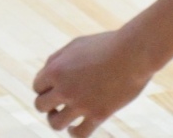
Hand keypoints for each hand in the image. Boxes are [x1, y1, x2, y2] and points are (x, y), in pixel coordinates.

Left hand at [33, 27, 155, 134]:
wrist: (134, 52)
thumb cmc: (107, 44)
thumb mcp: (77, 45)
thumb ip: (59, 59)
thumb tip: (46, 74)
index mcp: (57, 69)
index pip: (37, 86)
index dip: (45, 88)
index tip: (55, 87)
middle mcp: (65, 88)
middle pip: (41, 105)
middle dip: (48, 104)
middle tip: (58, 102)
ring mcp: (81, 103)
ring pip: (55, 123)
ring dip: (56, 120)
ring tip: (64, 116)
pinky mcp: (98, 114)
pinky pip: (78, 133)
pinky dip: (73, 132)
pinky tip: (75, 128)